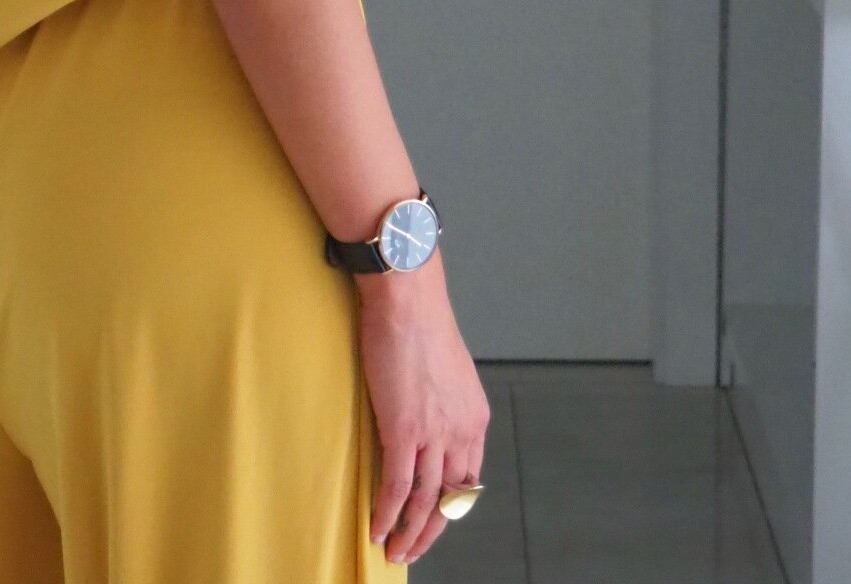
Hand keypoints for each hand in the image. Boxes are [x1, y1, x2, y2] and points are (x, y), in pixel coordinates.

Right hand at [358, 270, 490, 566]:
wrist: (407, 300)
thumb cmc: (420, 323)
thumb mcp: (446, 372)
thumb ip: (443, 404)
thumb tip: (428, 421)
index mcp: (474, 418)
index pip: (468, 480)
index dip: (449, 508)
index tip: (433, 523)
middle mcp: (460, 431)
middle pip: (449, 500)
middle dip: (430, 531)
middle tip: (412, 550)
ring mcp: (433, 433)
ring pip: (424, 501)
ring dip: (408, 532)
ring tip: (394, 550)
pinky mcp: (403, 429)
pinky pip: (396, 485)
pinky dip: (386, 513)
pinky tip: (377, 528)